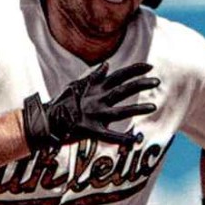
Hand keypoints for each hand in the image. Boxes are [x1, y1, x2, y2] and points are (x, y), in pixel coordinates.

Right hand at [23, 62, 159, 149]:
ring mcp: (96, 115)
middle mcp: (98, 99)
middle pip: (124, 89)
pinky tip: (137, 139)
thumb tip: (106, 65)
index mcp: (95, 87)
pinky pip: (112, 136)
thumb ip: (93, 76)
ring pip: (122, 111)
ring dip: (138, 108)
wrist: (47, 120)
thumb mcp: (76, 85)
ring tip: (153, 106)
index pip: (119, 75)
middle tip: (156, 81)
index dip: (135, 70)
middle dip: (142, 84)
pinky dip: (125, 138)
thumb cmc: (62, 103)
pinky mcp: (92, 131)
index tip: (149, 66)